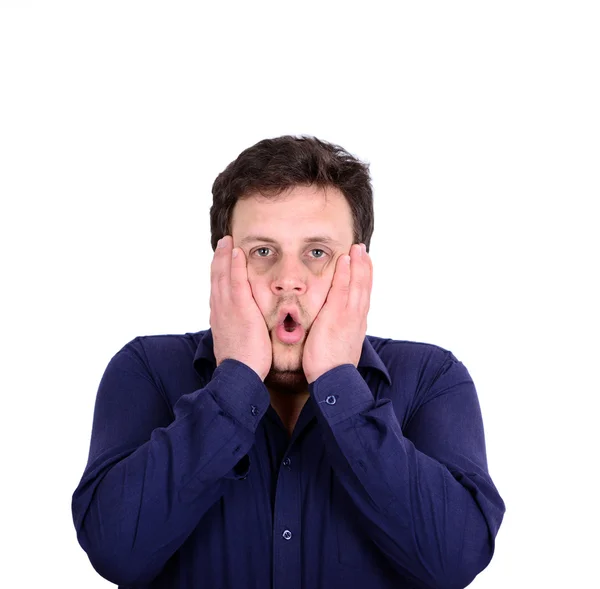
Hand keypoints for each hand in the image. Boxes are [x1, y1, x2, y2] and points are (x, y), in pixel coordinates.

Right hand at [209, 235, 271, 380]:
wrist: (239, 374)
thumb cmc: (242, 363)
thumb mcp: (237, 342)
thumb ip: (238, 330)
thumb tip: (243, 328)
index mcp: (219, 317)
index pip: (217, 289)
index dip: (218, 272)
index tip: (221, 260)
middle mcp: (219, 309)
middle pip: (216, 277)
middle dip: (219, 258)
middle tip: (222, 242)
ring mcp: (227, 308)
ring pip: (223, 276)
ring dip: (225, 255)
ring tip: (227, 240)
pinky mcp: (239, 309)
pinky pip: (237, 281)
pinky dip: (235, 265)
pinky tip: (237, 252)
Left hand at [302, 243, 372, 383]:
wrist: (334, 380)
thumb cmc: (332, 369)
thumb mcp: (340, 349)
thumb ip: (338, 336)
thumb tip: (334, 333)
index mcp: (357, 325)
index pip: (363, 297)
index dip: (364, 280)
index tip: (364, 266)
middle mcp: (357, 318)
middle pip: (364, 287)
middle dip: (364, 267)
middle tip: (363, 250)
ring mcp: (349, 315)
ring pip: (357, 284)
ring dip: (358, 264)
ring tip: (357, 248)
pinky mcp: (337, 315)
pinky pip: (342, 289)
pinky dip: (345, 273)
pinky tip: (345, 259)